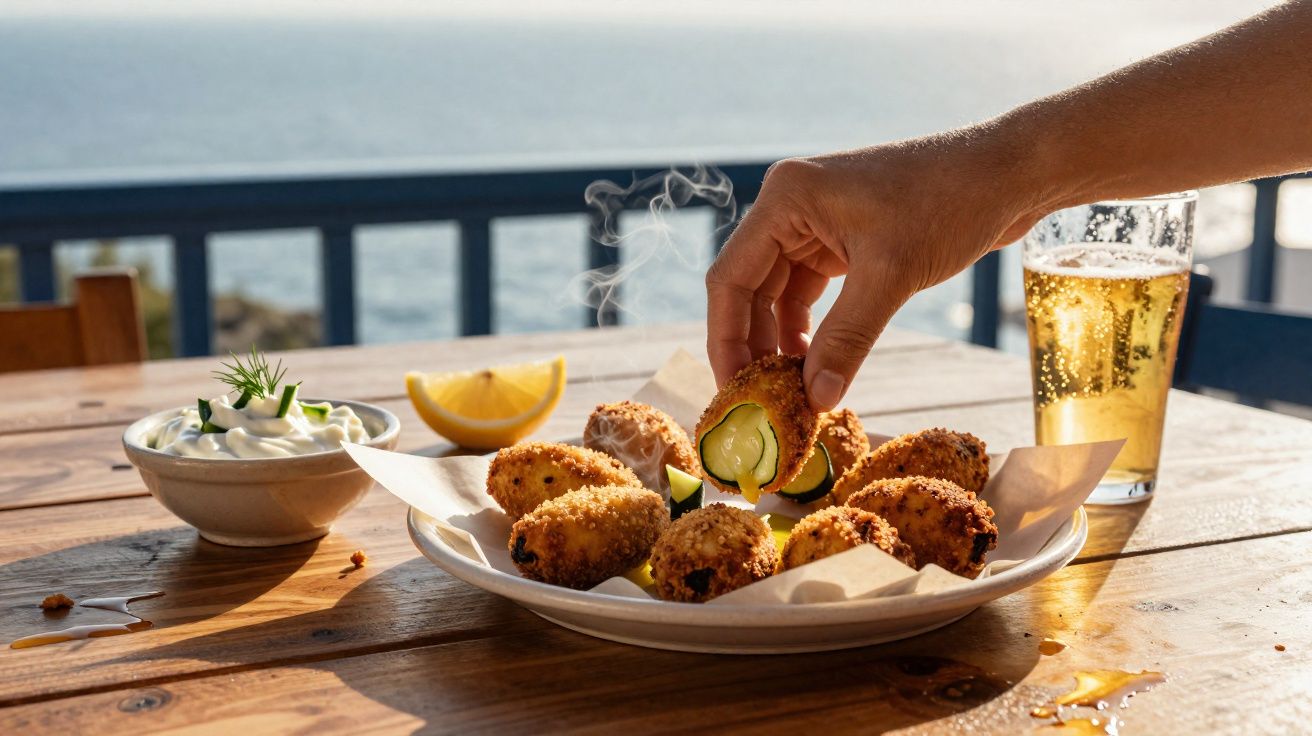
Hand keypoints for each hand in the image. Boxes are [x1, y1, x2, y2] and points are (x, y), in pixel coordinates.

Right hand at [705, 127, 1050, 410]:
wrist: (1009, 173)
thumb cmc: (951, 203)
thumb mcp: (891, 276)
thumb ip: (846, 339)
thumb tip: (815, 398)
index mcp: (786, 198)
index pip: (730, 279)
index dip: (726, 340)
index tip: (735, 390)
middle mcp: (790, 206)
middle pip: (747, 288)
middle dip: (753, 346)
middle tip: (761, 401)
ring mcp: (815, 221)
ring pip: (776, 294)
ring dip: (782, 341)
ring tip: (790, 392)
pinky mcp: (842, 238)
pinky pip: (808, 292)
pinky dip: (809, 329)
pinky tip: (816, 366)